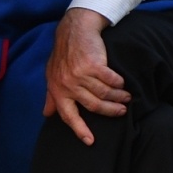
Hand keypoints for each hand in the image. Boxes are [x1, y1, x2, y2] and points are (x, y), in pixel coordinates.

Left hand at [42, 8, 129, 144]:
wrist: (74, 30)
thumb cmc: (64, 55)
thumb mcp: (53, 75)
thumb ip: (51, 95)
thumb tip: (47, 114)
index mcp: (57, 90)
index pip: (68, 115)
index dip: (80, 130)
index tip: (91, 141)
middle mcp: (67, 84)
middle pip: (93, 106)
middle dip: (110, 111)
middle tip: (121, 110)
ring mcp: (79, 75)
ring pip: (104, 93)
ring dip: (118, 97)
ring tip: (126, 97)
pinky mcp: (93, 65)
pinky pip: (111, 80)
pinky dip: (119, 83)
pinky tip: (122, 83)